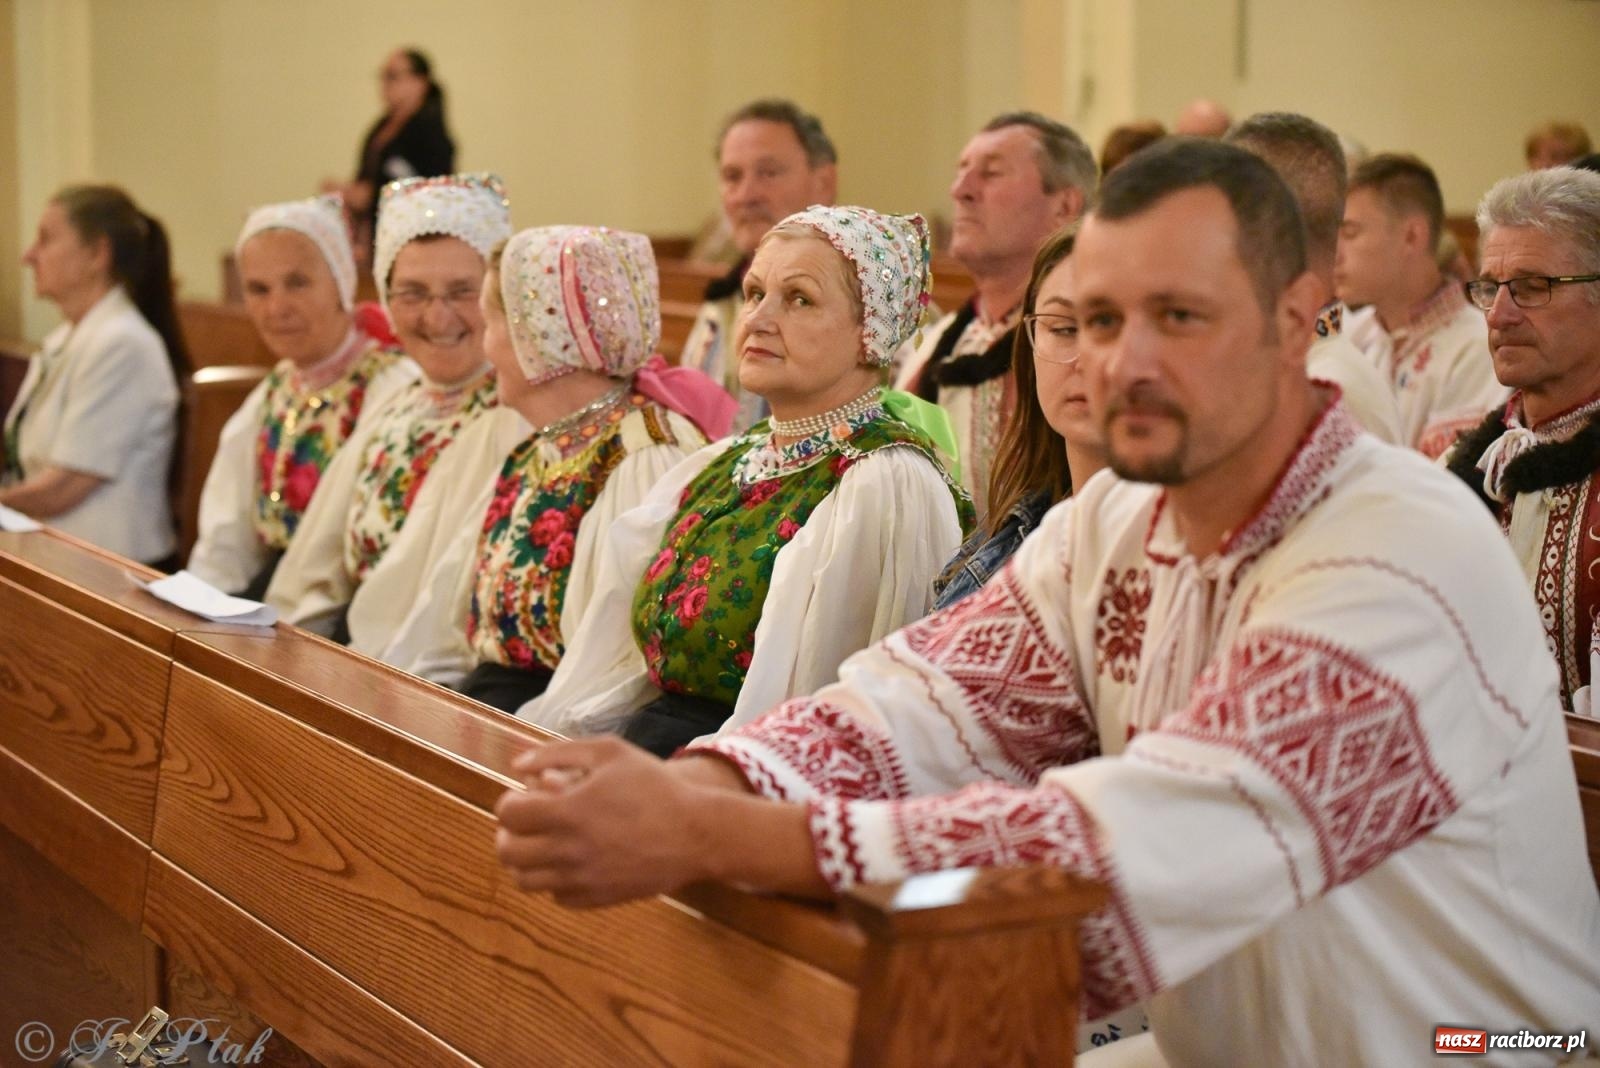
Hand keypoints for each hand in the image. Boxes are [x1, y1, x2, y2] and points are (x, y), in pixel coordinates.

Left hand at [494, 737, 714, 907]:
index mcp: (567, 811)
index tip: (522, 797)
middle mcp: (567, 850)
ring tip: (541, 844)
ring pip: (525, 880)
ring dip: (524, 860)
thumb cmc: (653, 786)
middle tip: (524, 823)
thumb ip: (558, 753)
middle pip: (507, 852)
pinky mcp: (595, 899)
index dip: (508, 802)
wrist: (695, 834)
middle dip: (508, 833)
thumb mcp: (609, 752)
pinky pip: (556, 896)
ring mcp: (580, 879)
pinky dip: (554, 880)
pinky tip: (570, 861)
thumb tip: (517, 766)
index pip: (508, 814)